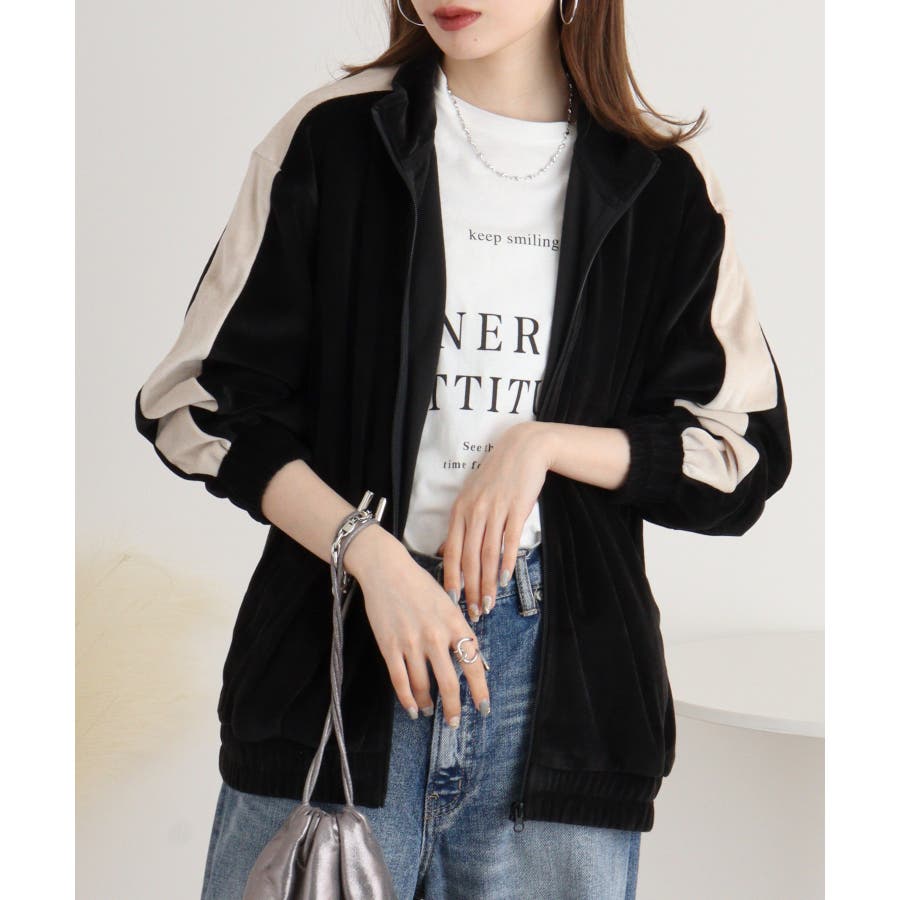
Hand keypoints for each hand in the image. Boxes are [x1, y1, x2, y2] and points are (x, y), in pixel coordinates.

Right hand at [353, 536, 489, 725]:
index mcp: (454, 623)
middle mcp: (435, 635)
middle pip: (449, 682)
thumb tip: (470, 657)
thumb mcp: (447, 602)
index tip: (483, 707)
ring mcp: (411, 642)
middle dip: (453, 708)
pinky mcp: (389, 645)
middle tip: (453, 722)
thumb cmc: (419, 584)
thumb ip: (458, 629)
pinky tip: (411, 707)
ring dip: (427, 703)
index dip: (479, 690)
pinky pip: (399, 679)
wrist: (386, 569)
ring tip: (428, 711)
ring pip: (422, 685)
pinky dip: (406, 698)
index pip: (473, 663)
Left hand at [437, 422, 554, 621]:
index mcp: (460, 510)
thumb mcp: (473, 494)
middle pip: (468, 558)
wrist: (523, 449)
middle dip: (471, 589)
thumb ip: (464, 521)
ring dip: (488, 583)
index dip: (451, 577)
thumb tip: (453, 549)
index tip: (453, 600)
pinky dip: (506, 563)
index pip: (450, 550)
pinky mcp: (515, 509)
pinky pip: (508, 541)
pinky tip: (506, 579)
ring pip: (487, 554)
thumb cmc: (497, 475)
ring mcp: (494, 510)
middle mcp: (474, 511)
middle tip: (475, 611)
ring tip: (489, 603)